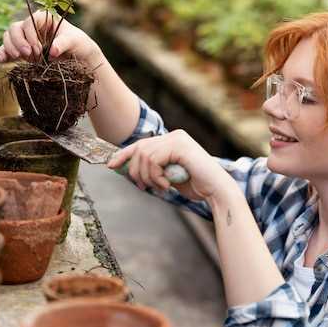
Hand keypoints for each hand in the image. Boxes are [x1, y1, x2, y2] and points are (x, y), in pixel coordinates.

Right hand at [0, 10, 102, 66]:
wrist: (79, 57)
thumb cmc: (78, 44)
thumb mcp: (75, 41)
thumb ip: (63, 43)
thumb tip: (52, 52)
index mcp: (43, 18)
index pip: (29, 22)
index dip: (30, 35)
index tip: (38, 49)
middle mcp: (31, 26)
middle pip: (15, 28)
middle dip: (18, 41)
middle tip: (28, 54)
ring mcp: (25, 38)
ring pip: (8, 37)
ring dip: (10, 47)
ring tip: (19, 58)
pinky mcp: (22, 50)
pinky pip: (6, 49)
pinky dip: (2, 53)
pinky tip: (2, 60)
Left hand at [107, 130, 234, 201]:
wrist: (216, 191)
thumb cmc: (196, 186)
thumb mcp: (167, 177)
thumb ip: (152, 170)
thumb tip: (127, 170)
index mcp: (172, 140)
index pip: (141, 144)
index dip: (123, 154)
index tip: (111, 166)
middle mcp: (174, 135)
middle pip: (139, 149)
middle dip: (135, 171)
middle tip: (143, 187)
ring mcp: (177, 139)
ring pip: (144, 156)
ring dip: (148, 177)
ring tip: (161, 187)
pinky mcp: (180, 146)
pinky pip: (153, 160)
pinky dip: (156, 176)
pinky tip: (167, 184)